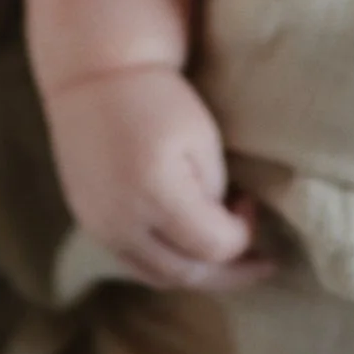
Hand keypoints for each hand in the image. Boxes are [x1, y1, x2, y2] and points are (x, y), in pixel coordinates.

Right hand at [44, 66, 269, 291]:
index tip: (250, 203)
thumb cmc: (157, 98)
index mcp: (155, 194)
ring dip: (201, 275)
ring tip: (232, 264)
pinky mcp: (90, 224)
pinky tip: (192, 252)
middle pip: (188, 274)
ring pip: (160, 276)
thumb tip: (221, 228)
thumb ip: (214, 193)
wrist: (93, 77)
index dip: (244, 233)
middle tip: (263, 260)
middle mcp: (122, 221)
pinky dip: (169, 264)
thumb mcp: (201, 139)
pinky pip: (136, 263)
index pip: (214, 245)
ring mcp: (101, 228)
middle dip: (232, 271)